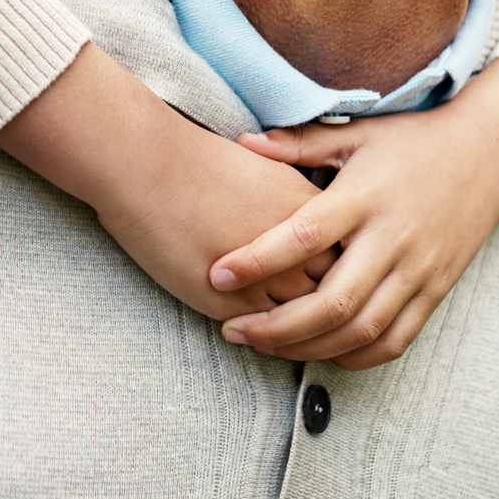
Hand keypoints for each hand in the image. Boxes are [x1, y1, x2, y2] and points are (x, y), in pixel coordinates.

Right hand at [91, 119, 334, 321]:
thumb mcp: (263, 167)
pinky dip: (268, 339)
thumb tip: (304, 215)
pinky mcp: (234, 302)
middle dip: (334, 309)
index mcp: (311, 210)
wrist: (149, 166)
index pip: (350, 257)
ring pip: (306, 322)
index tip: (335, 279)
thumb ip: (291, 196)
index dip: (345, 273)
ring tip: (295, 334)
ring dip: (303, 332)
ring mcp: (270, 279)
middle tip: (326, 319)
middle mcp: (300, 249)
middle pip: (337, 294)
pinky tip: (259, 335)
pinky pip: (267, 334)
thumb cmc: (197, 160)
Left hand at [208, 56, 498, 369]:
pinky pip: (395, 340)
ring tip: (264, 346)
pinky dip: (355, 356)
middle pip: (333, 302)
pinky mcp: (436, 291)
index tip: (217, 274)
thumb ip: (299, 143)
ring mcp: (419, 270)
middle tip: (233, 330)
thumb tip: (242, 140)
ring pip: (361, 330)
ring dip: (308, 348)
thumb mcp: (357, 134)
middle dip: (276, 326)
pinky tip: (320, 352)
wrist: (488, 155)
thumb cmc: (413, 141)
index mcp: (366, 196)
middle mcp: (394, 239)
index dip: (258, 260)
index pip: (305, 236)